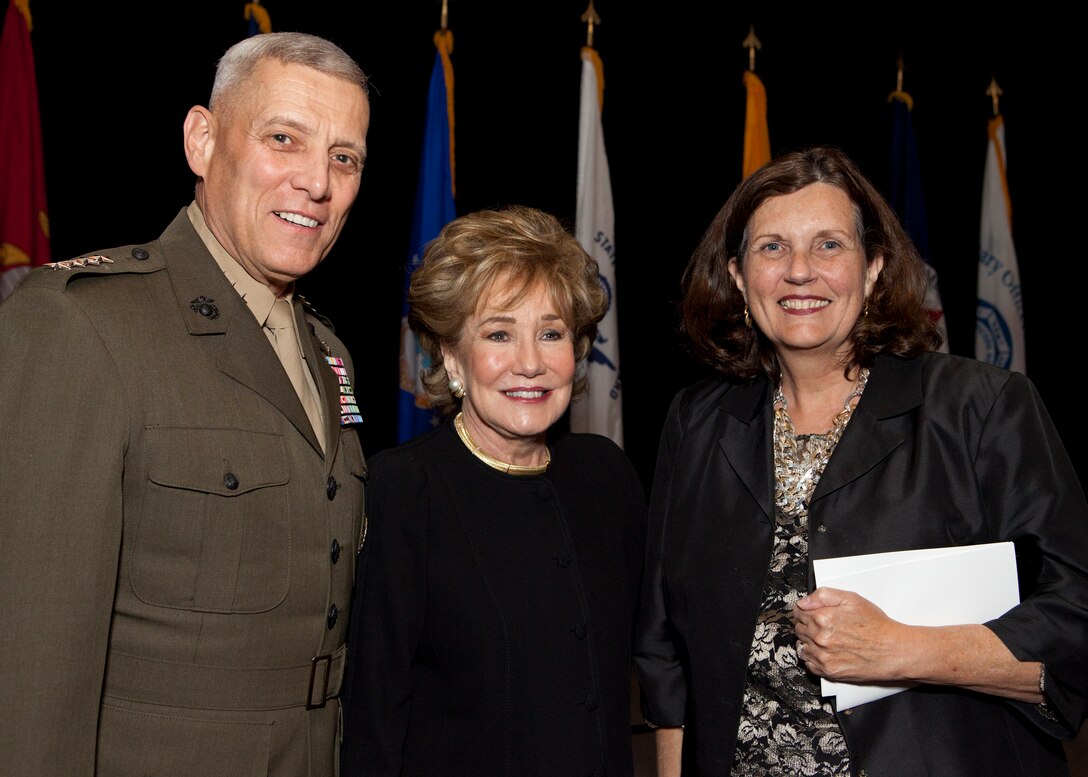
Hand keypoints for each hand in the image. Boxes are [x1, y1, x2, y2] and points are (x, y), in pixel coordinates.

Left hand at [792, 586, 908, 683]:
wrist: (893, 651)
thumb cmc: (876, 626)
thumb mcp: (852, 599)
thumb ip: (823, 595)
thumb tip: (803, 602)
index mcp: (823, 618)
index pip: (797, 612)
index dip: (805, 611)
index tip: (811, 612)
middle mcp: (820, 638)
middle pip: (798, 629)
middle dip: (808, 625)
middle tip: (824, 626)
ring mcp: (823, 656)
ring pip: (802, 646)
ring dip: (809, 642)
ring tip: (827, 639)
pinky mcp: (828, 671)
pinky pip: (809, 664)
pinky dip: (814, 658)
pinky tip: (826, 652)